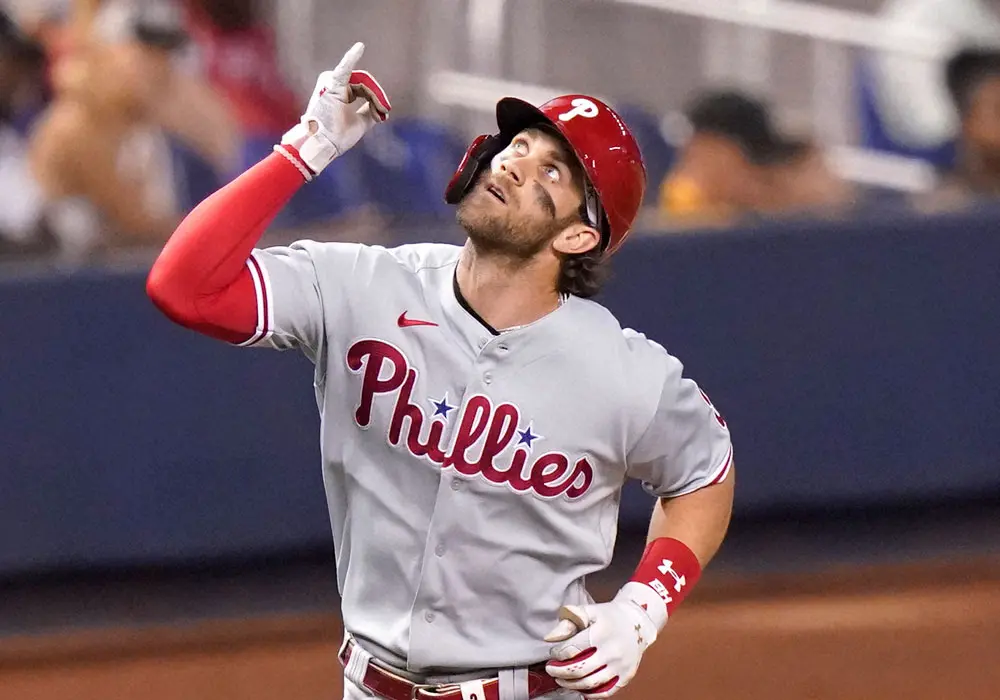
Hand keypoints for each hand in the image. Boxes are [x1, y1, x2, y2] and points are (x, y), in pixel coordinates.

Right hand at [277, 42, 390, 177]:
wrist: (321, 145)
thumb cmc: (336, 137)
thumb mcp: (360, 124)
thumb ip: (370, 112)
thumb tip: (380, 106)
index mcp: (341, 93)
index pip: (364, 88)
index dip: (375, 100)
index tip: (382, 114)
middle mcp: (335, 86)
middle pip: (364, 83)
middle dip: (376, 97)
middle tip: (382, 112)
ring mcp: (332, 84)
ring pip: (361, 82)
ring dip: (373, 94)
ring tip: (379, 110)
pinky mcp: (332, 85)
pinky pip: (344, 69)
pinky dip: (351, 57)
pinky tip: (360, 47)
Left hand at [544, 583, 665, 698]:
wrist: (637, 622)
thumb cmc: (609, 616)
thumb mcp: (589, 611)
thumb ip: (568, 621)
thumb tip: (550, 638)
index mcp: (601, 633)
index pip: (571, 649)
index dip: (557, 654)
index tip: (553, 653)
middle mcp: (612, 651)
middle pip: (578, 670)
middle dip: (559, 672)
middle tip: (551, 669)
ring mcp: (620, 666)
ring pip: (589, 684)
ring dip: (570, 684)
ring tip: (561, 679)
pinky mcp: (626, 676)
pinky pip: (605, 692)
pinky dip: (589, 693)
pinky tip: (579, 687)